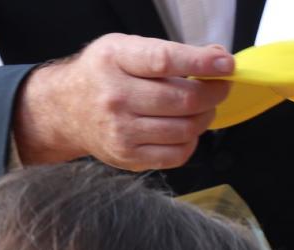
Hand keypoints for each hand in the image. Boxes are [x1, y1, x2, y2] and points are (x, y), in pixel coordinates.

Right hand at [12, 34, 231, 170]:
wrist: (67, 109)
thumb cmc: (104, 75)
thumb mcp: (126, 50)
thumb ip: (170, 52)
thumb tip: (218, 57)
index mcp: (114, 60)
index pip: (163, 60)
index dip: (201, 63)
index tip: (226, 63)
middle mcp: (115, 96)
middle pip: (183, 100)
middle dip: (213, 93)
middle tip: (219, 87)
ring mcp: (121, 129)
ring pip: (185, 129)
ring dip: (204, 118)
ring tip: (201, 108)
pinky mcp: (129, 155)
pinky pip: (177, 154)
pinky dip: (191, 141)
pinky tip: (185, 129)